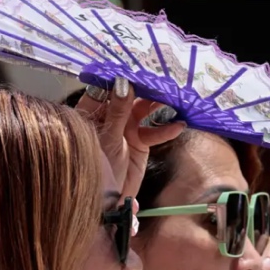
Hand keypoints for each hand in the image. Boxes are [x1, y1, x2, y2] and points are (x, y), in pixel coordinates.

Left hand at [75, 77, 185, 199]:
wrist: (104, 201)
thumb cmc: (96, 167)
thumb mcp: (107, 137)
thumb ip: (117, 110)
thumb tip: (123, 83)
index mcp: (91, 112)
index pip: (106, 88)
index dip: (121, 78)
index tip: (136, 69)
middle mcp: (108, 117)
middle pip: (128, 96)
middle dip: (144, 89)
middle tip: (160, 80)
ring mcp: (124, 129)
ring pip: (143, 111)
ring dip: (157, 105)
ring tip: (173, 98)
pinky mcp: (139, 143)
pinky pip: (154, 132)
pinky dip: (166, 129)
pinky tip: (178, 125)